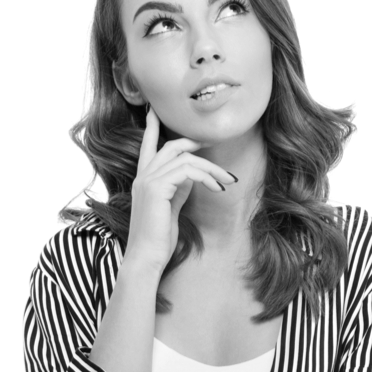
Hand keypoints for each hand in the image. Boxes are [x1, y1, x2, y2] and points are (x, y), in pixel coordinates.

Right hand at [123, 106, 237, 273]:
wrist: (146, 258)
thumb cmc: (158, 239)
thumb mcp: (170, 208)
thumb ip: (176, 189)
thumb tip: (190, 175)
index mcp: (143, 180)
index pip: (147, 147)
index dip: (152, 128)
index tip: (155, 113)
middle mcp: (143, 176)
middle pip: (171, 146)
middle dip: (193, 141)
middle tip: (213, 142)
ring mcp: (148, 181)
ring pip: (185, 158)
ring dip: (211, 168)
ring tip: (228, 180)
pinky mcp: (156, 188)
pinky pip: (187, 171)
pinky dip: (206, 176)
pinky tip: (218, 187)